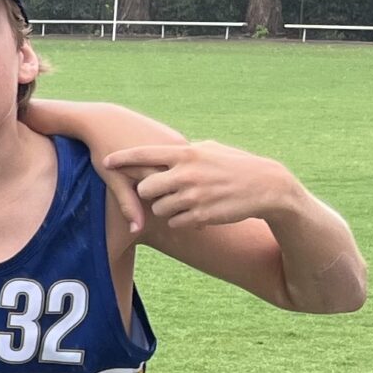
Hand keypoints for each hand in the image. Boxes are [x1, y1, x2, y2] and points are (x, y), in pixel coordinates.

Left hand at [98, 140, 295, 230]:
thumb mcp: (210, 149)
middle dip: (148, 193)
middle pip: (145, 188)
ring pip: (159, 209)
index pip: (144, 154)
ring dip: (167, 208)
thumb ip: (184, 151)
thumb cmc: (235, 164)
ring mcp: (193, 196)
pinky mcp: (200, 215)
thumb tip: (163, 150)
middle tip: (159, 192)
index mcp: (186, 153)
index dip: (122, 158)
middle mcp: (186, 173)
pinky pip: (175, 222)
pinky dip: (181, 220)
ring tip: (185, 201)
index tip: (106, 161)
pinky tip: (196, 212)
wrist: (266, 187)